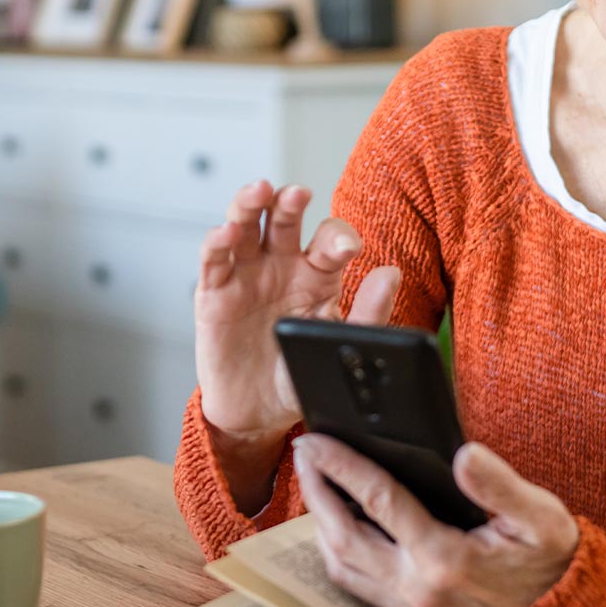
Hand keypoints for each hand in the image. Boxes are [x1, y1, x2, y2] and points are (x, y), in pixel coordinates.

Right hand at [195, 180, 400, 506]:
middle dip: (291, 202)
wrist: (258, 415)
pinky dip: (217, 242)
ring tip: (260, 191)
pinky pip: (214, 260)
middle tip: (299, 195)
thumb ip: (368, 314)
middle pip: (285, 218)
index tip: (347, 248)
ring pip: (246, 225)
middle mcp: (282, 265)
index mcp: (318, 274)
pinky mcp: (214, 292)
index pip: (329, 239)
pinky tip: (226, 232)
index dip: (338, 236)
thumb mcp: (337, 347)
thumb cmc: (300, 377)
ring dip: (250, 203)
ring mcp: (247, 274)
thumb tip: (391, 274)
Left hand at [292, 434, 579, 606]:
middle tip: (302, 451)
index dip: (342, 465)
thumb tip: (464, 453)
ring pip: (341, 566)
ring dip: (319, 522)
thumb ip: (501, 484)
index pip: (378, 501)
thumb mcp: (542, 517)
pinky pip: (355, 585)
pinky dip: (336, 551)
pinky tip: (337, 523)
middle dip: (316, 489)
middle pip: (342, 536)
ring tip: (314, 481)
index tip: (317, 438)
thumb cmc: (552, 561)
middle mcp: (417, 588)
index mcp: (446, 558)